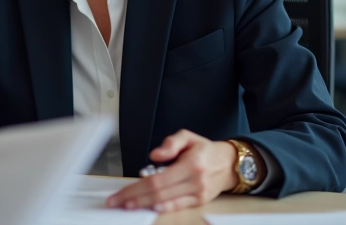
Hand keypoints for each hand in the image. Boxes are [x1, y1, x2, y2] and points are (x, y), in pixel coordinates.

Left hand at [105, 130, 239, 212]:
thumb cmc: (205, 150)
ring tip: (126, 205)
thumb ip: (170, 143)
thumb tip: (154, 155)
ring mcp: (197, 193)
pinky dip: (162, 208)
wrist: (229, 163)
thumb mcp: (188, 137)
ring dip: (143, 205)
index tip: (120, 193)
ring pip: (165, 202)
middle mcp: (194, 181)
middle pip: (158, 194)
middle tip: (116, 201)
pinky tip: (149, 207)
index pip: (156, 180)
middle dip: (134, 199)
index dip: (136, 188)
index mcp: (190, 164)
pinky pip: (177, 206)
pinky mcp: (199, 201)